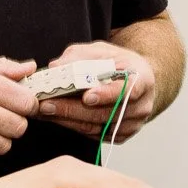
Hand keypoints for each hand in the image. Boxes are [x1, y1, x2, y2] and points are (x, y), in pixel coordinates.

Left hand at [36, 41, 155, 142]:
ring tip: (43, 111)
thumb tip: (56, 66)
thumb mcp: (102, 51)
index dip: (107, 95)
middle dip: (73, 109)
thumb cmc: (118, 63)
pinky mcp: (120, 136)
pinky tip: (55, 117)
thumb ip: (80, 56)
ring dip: (67, 120)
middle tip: (47, 104)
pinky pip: (93, 134)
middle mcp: (142, 106)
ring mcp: (132, 124)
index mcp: (143, 80)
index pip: (128, 91)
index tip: (86, 97)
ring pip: (96, 127)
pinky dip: (72, 126)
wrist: (135, 81)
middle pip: (106, 113)